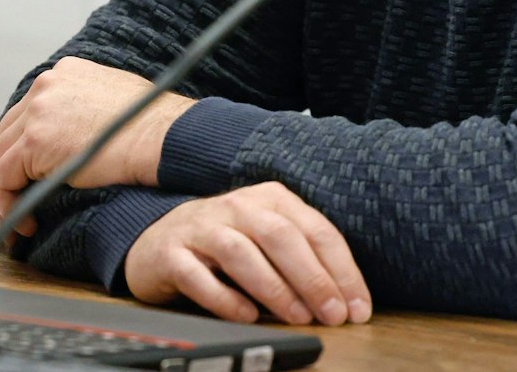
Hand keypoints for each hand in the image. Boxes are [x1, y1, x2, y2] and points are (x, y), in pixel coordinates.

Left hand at [0, 57, 192, 235]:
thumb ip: (86, 111)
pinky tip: (24, 225)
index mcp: (64, 74)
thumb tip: (75, 139)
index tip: (24, 181)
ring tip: (16, 225)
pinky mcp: (36, 141)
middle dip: (4, 175)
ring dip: (3, 196)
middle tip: (10, 208)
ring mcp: (38, 111)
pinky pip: (4, 178)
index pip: (26, 116)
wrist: (167, 138)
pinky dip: (7, 205)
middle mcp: (45, 86)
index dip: (20, 153)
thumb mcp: (115, 103)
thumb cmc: (155, 129)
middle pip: (7, 135)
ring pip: (0, 159)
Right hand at [124, 182, 369, 326]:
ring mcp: (200, 228)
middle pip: (279, 236)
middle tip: (333, 314)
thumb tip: (344, 301)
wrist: (158, 241)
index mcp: (268, 199)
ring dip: (273, 287)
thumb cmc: (225, 244)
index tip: (357, 307)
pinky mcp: (170, 253)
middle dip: (312, 278)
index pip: (314, 229)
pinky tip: (246, 316)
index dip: (341, 269)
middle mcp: (235, 207)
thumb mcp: (267, 238)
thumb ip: (302, 258)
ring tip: (297, 317)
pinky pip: (197, 275)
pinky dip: (224, 298)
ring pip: (240, 252)